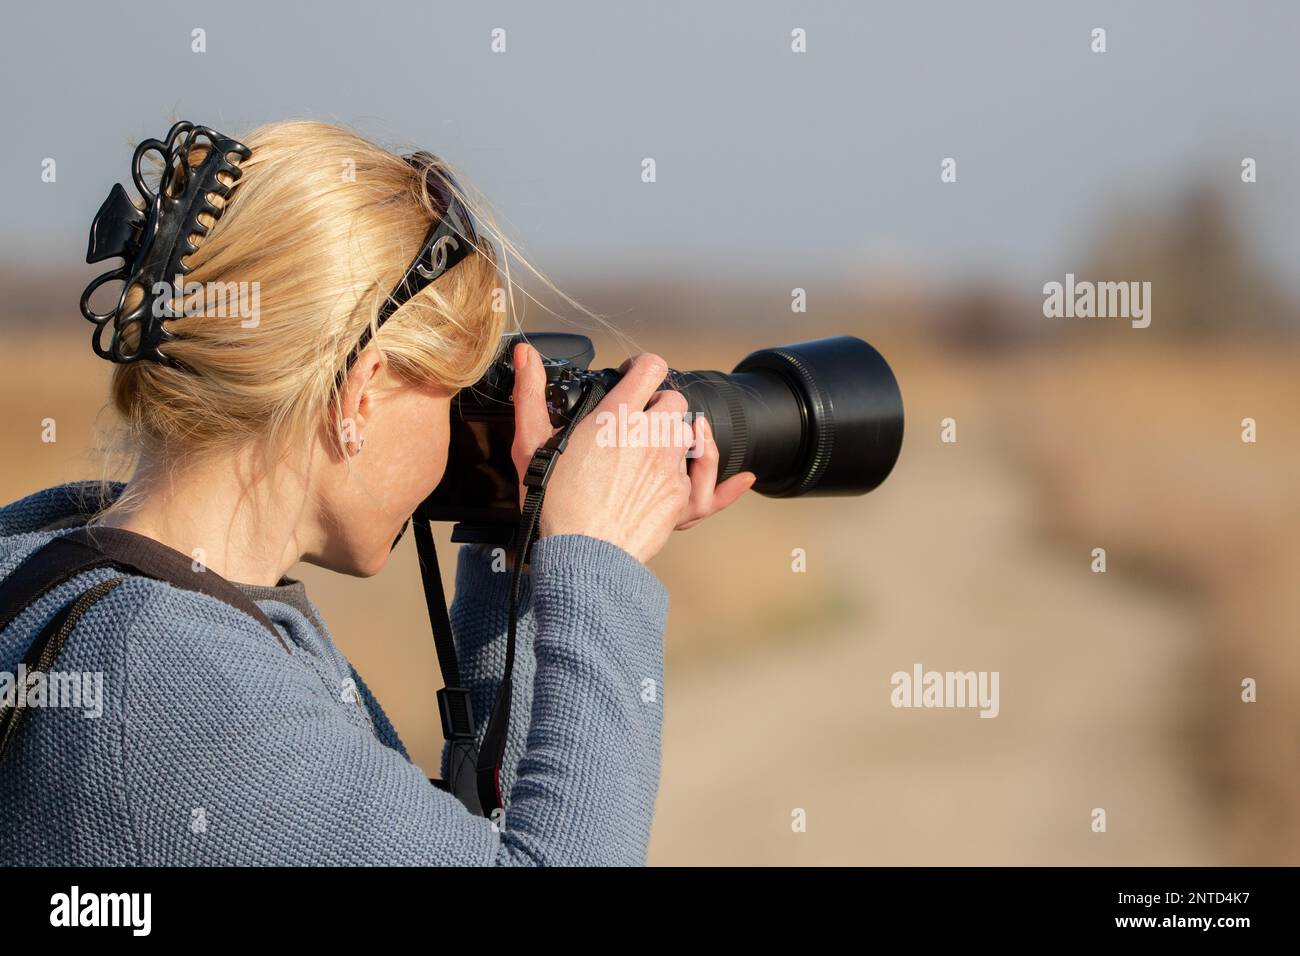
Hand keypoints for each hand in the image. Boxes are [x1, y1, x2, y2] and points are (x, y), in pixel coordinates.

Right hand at [510, 343, 753, 562]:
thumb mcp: (532, 443)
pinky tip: (743, 477)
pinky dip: (726, 484)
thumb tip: (525, 355)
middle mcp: (651, 435)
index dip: (642, 366)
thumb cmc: (556, 505)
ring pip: (691, 436)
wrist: (582, 554)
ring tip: (665, 444)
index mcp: (617, 416)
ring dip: (680, 435)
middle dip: (659, 405)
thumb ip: (530, 394)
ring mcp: (671, 467)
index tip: (634, 375)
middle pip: (674, 402)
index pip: (650, 368)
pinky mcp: (682, 499)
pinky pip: (711, 488)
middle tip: (640, 420)